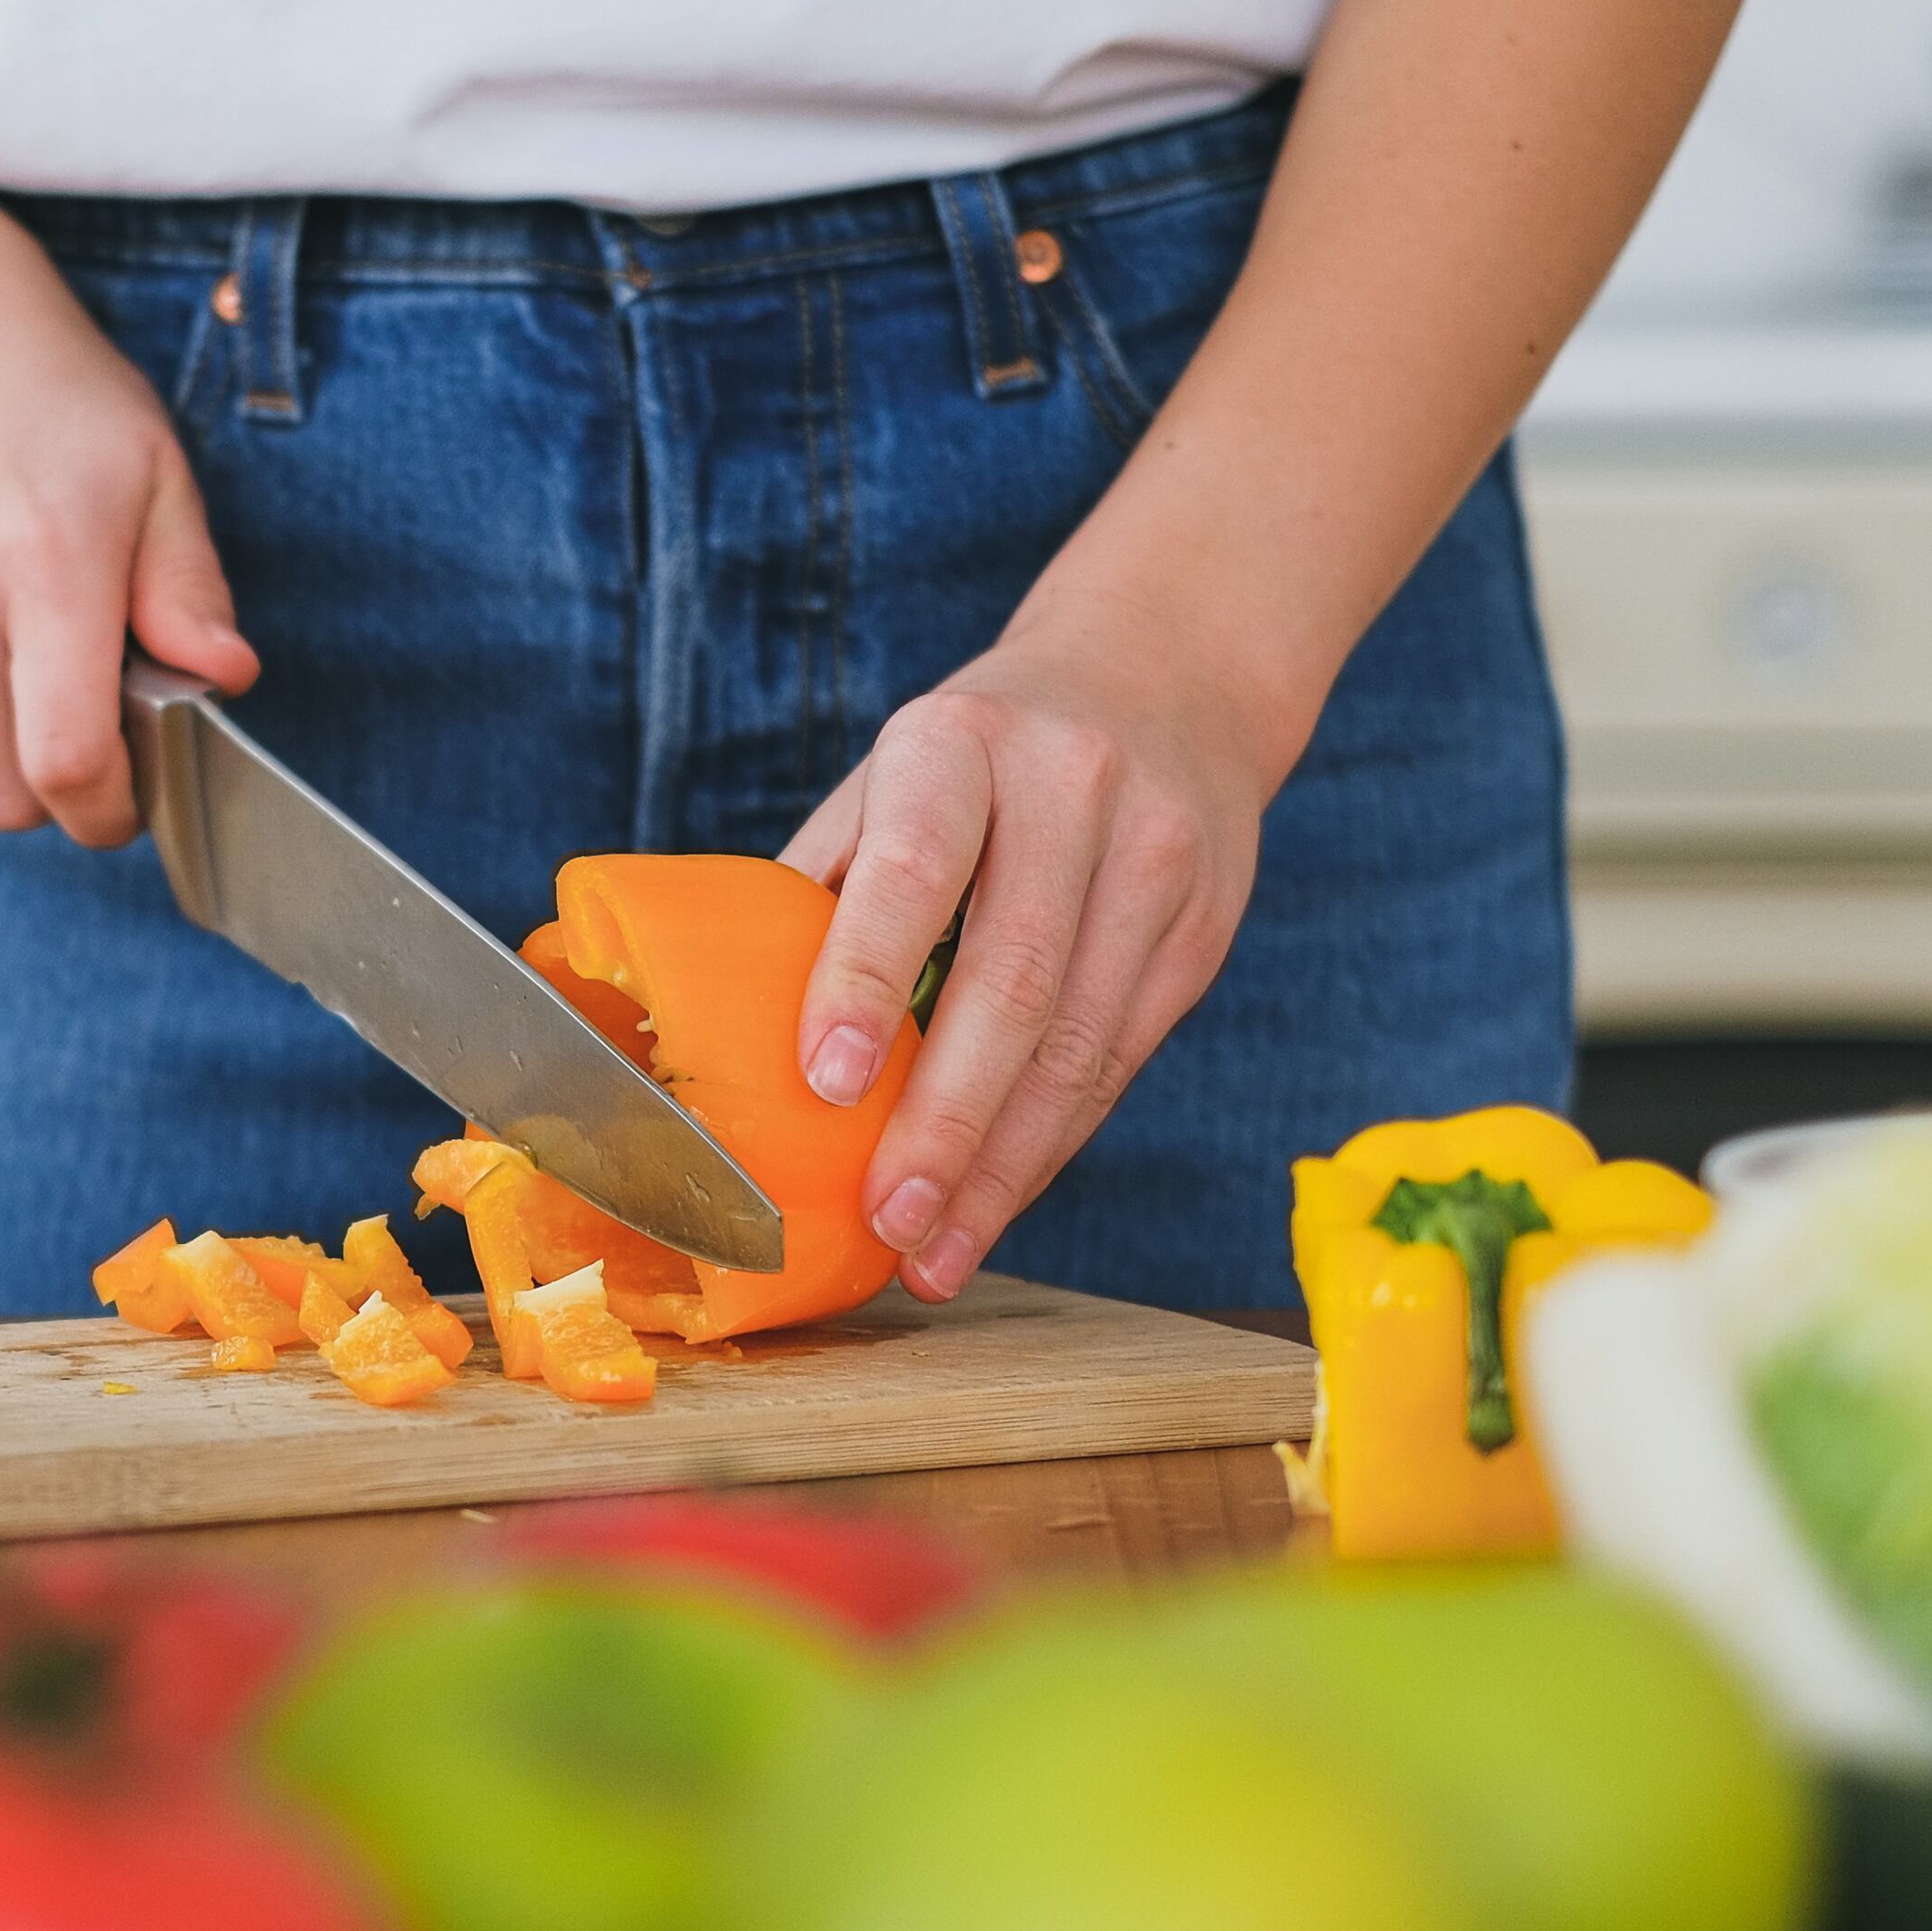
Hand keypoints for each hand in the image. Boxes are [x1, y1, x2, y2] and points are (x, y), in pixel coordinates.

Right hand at [0, 189, 258, 843]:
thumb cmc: (47, 394)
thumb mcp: (153, 471)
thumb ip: (188, 590)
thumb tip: (223, 679)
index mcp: (43, 567)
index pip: (67, 766)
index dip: (110, 809)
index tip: (134, 794)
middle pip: (5, 796)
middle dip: (60, 787)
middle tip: (92, 719)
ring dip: (0, 740)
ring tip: (23, 643)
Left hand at [779, 600, 1305, 1299]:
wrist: (1168, 678)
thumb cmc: (982, 753)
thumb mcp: (893, 774)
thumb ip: (830, 884)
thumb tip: (728, 1030)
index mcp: (959, 744)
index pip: (916, 870)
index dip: (864, 978)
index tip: (823, 1082)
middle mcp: (1072, 792)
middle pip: (1014, 981)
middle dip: (945, 1120)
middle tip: (885, 1219)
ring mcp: (1156, 861)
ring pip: (1080, 1043)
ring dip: (1002, 1167)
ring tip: (934, 1252)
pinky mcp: (1203, 930)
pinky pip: (1118, 1060)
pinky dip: (1050, 1145)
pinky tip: (995, 1204)